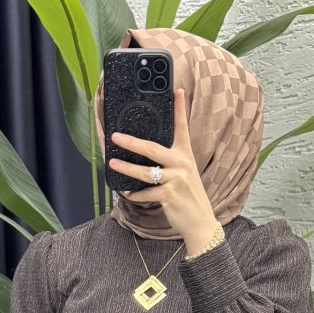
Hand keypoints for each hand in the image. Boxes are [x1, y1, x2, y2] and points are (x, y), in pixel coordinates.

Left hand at [108, 88, 219, 249]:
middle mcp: (181, 164)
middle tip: (115, 136)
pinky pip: (147, 193)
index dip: (180, 108)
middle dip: (131, 142)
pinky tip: (126, 192)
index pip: (182, 128)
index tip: (177, 91)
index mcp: (185, 155)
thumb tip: (148, 155)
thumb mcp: (185, 174)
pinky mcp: (170, 195)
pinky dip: (135, 194)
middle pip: (152, 148)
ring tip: (113, 163)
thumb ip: (171, 162)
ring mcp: (176, 179)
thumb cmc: (188, 197)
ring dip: (126, 168)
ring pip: (145, 172)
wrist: (200, 222)